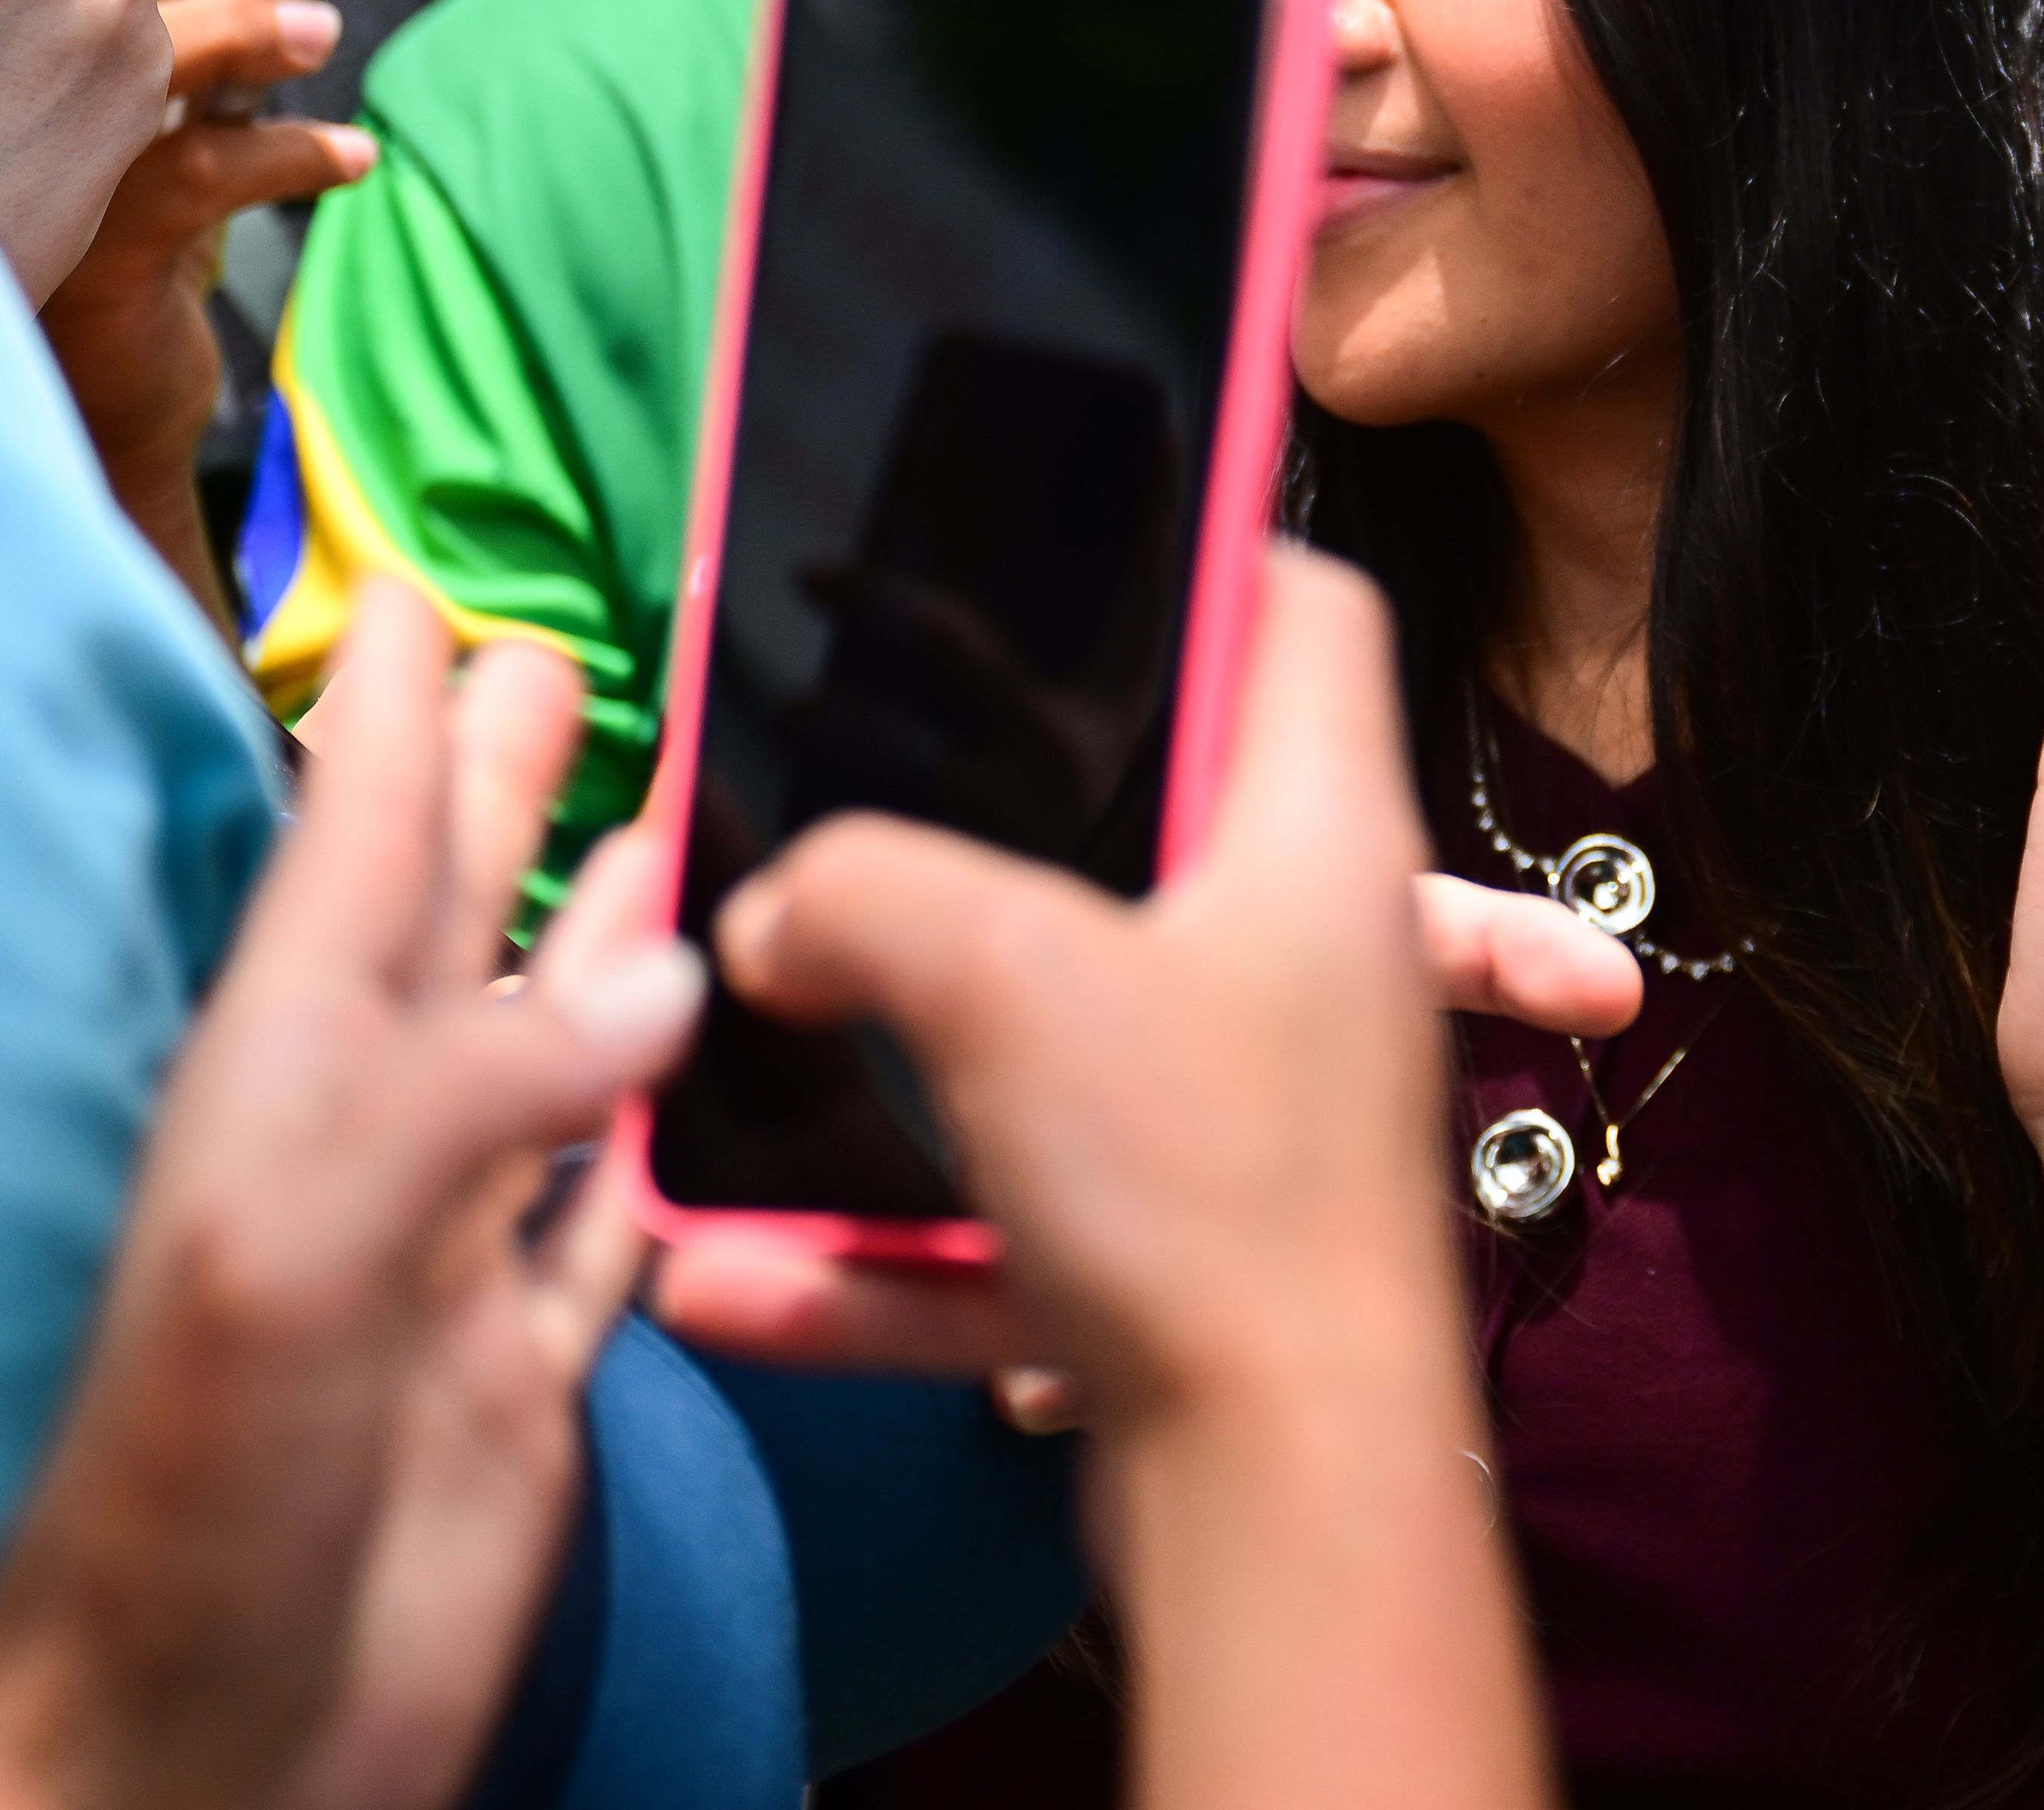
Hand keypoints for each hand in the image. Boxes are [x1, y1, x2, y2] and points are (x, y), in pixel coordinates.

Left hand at [0, 582, 703, 1809]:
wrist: (200, 1750)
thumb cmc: (195, 1511)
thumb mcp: (299, 1258)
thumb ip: (472, 1094)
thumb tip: (664, 962)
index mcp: (291, 1084)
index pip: (350, 846)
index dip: (386, 717)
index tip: (419, 582)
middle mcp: (372, 1144)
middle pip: (452, 914)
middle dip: (500, 780)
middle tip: (562, 645)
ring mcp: (448, 1257)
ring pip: (543, 1043)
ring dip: (599, 930)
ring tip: (667, 812)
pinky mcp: (521, 1372)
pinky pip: (608, 1213)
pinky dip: (659, 1133)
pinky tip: (699, 1072)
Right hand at [32, 0, 367, 611]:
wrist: (106, 416)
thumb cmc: (134, 243)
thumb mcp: (169, 120)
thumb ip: (208, 30)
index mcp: (10, 63)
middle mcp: (3, 112)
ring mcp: (40, 183)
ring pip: (143, 69)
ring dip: (251, 34)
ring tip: (323, 32)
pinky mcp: (96, 259)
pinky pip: (202, 174)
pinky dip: (294, 153)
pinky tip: (357, 158)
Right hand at [636, 560, 1554, 1809]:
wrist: (1280, 1496)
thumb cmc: (1205, 1190)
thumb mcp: (997, 974)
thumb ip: (858, 893)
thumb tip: (776, 912)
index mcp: (1313, 837)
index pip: (1302, 619)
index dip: (1208, 555)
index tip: (1086, 546)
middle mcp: (1299, 962)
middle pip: (1141, 841)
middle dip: (982, 847)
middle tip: (851, 821)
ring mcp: (1241, 1117)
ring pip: (1040, 1057)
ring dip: (885, 1087)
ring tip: (737, 1088)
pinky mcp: (1180, 1258)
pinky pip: (1002, 1230)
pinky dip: (876, 1262)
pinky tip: (731, 1281)